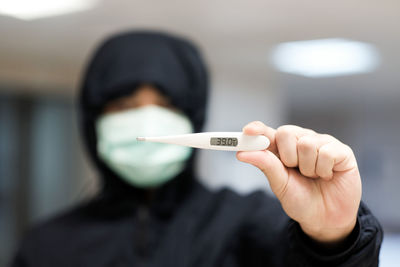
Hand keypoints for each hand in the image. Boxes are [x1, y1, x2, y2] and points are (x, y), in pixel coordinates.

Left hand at [236, 122, 360, 243]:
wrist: (325, 219)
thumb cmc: (301, 199)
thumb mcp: (280, 184)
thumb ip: (265, 165)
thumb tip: (242, 153)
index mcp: (283, 148)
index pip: (268, 132)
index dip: (258, 129)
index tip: (247, 131)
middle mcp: (301, 140)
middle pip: (286, 132)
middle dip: (287, 157)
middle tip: (296, 171)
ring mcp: (322, 143)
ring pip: (307, 144)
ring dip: (307, 168)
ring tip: (314, 176)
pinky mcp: (341, 151)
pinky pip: (326, 152)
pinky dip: (323, 170)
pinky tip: (327, 176)